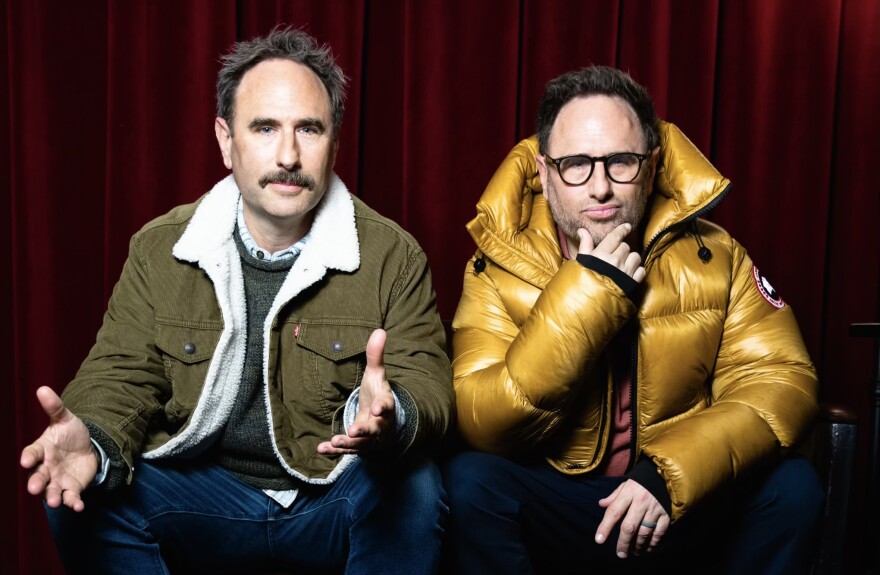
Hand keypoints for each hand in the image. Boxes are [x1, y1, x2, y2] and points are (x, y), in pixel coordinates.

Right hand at [19, 386, 97, 510]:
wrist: (87, 447)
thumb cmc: (70, 433)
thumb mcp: (65, 418)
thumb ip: (54, 407)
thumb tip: (42, 388)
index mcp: (41, 450)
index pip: (32, 453)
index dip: (28, 457)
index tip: (25, 460)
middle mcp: (46, 467)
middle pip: (37, 477)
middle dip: (36, 483)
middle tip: (34, 489)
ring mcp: (57, 480)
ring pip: (51, 491)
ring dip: (52, 497)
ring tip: (54, 502)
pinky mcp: (71, 488)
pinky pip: (71, 497)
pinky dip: (73, 503)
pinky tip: (79, 507)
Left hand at [317, 329, 395, 455]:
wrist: (382, 422)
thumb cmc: (377, 395)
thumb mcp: (376, 375)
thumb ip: (376, 355)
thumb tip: (379, 331)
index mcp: (384, 405)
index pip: (386, 406)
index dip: (383, 407)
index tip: (378, 408)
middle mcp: (378, 424)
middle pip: (374, 430)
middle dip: (364, 431)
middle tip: (353, 431)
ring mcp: (368, 438)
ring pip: (360, 444)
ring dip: (348, 444)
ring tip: (335, 442)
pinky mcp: (357, 446)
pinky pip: (346, 451)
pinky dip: (334, 452)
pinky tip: (321, 449)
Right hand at [578, 223, 645, 281]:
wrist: (589, 304)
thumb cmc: (582, 281)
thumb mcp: (581, 262)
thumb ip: (585, 245)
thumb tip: (582, 230)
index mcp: (602, 254)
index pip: (615, 237)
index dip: (622, 230)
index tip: (627, 227)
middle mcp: (616, 260)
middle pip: (625, 247)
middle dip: (621, 249)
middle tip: (615, 256)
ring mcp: (625, 271)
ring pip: (635, 257)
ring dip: (631, 259)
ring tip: (624, 264)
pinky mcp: (632, 282)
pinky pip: (641, 270)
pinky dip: (637, 270)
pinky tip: (630, 273)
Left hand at [594, 479, 669, 558]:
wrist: (664, 475)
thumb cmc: (641, 482)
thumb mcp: (625, 484)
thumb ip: (614, 496)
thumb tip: (601, 504)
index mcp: (628, 493)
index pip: (614, 511)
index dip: (605, 526)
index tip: (599, 539)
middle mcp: (641, 502)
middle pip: (629, 527)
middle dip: (623, 543)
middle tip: (620, 554)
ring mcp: (654, 509)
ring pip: (644, 532)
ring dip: (638, 545)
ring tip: (633, 552)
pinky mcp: (666, 514)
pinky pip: (659, 532)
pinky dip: (653, 542)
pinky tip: (648, 548)